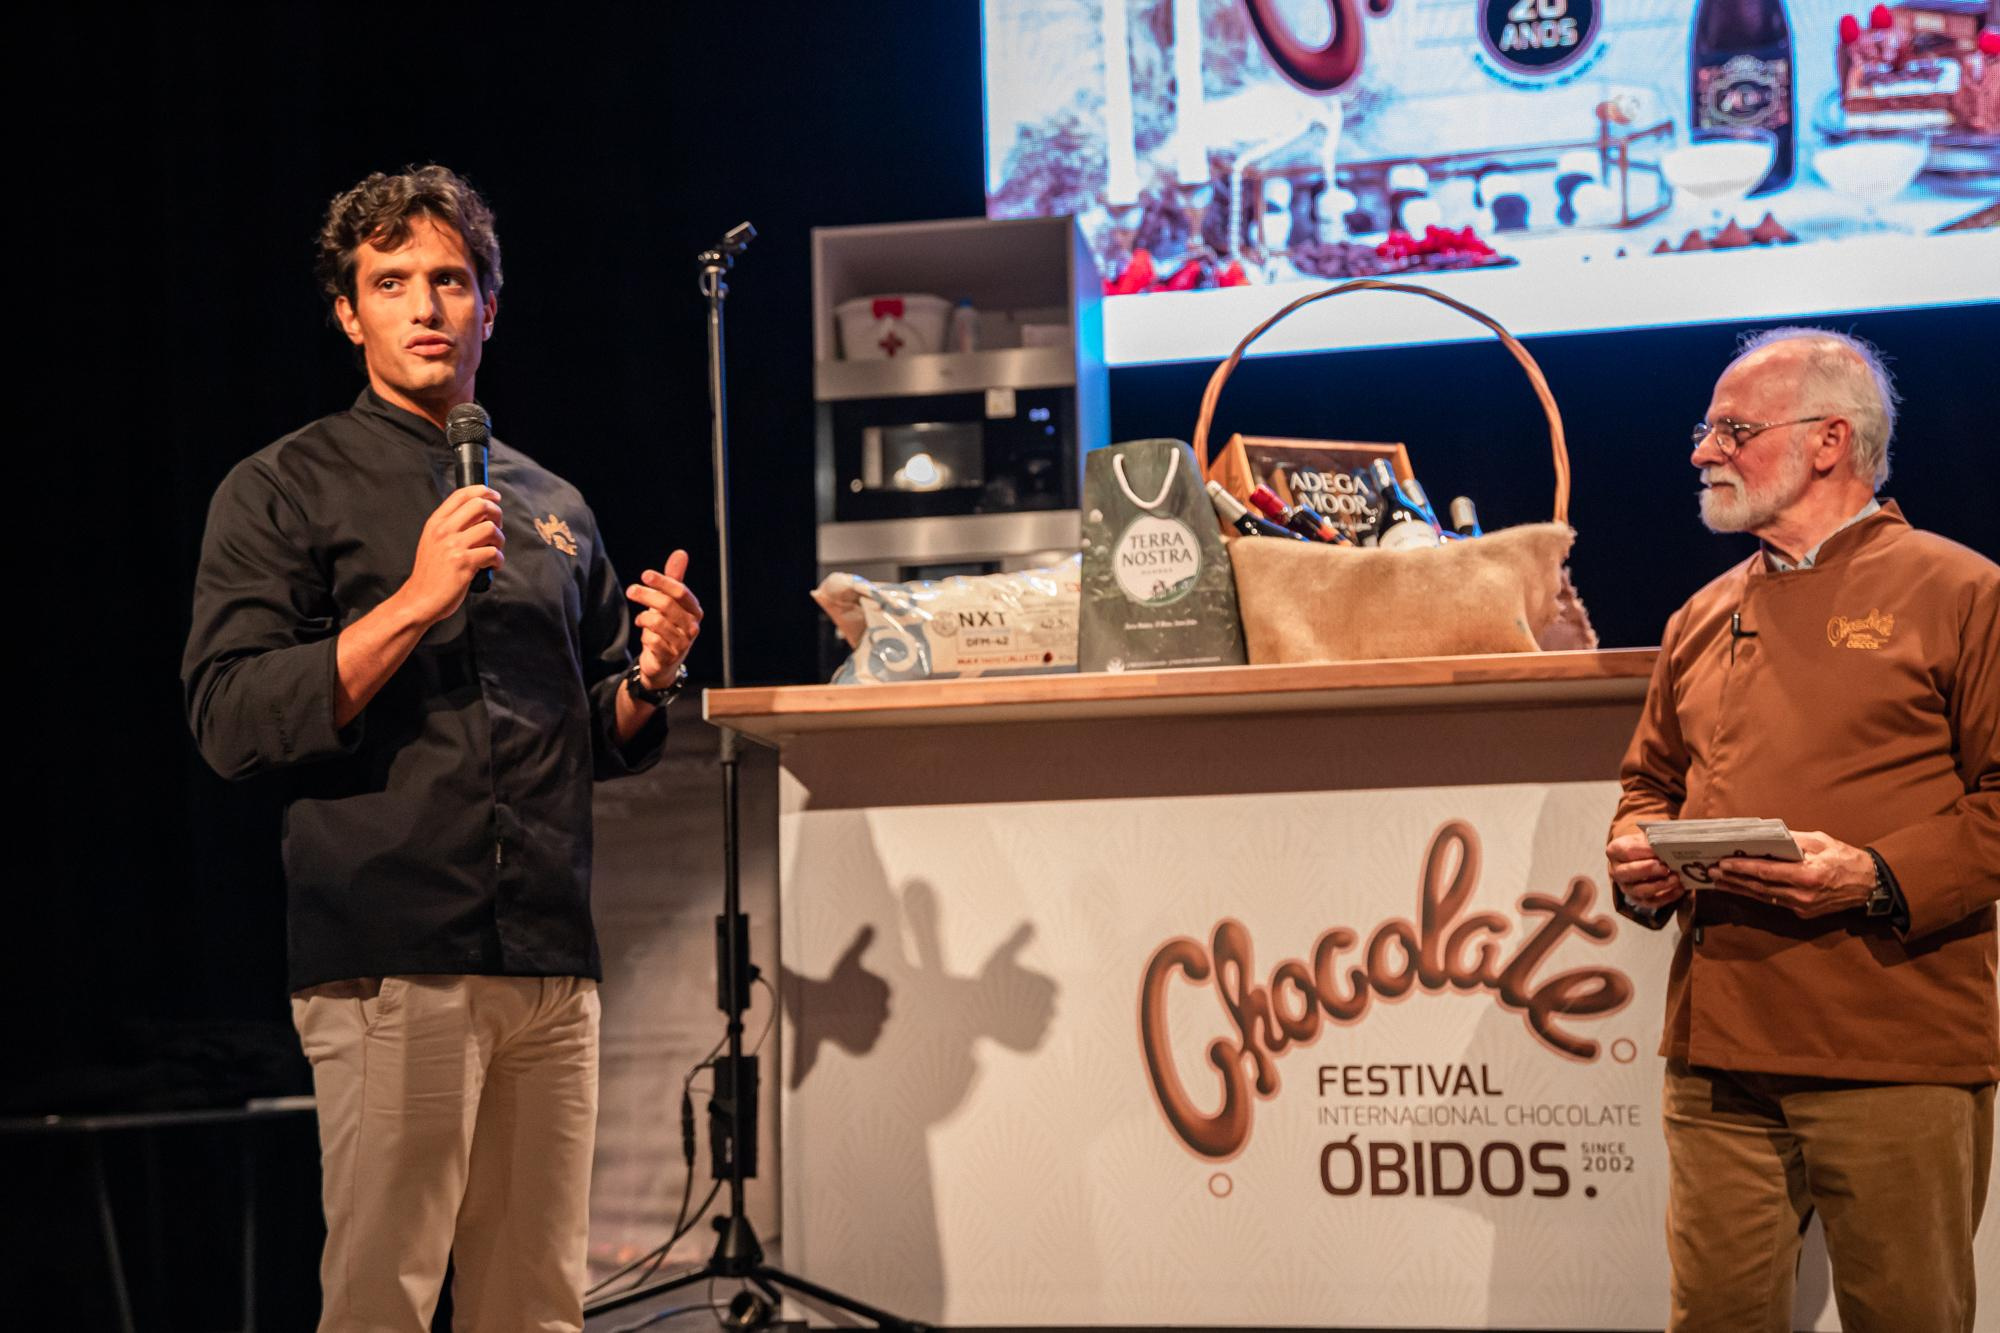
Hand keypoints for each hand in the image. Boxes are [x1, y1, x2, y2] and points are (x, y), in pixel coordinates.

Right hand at [395, 486, 503, 625]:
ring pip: (490, 529)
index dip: (483, 491)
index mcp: (436, 523)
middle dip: (497, 514)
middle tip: (497, 528)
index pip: (462, 494)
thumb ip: (450, 526)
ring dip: (500, 540)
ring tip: (494, 551)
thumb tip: (479, 514)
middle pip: (480, 505)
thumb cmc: (431, 573)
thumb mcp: (432, 542)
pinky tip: (492, 566)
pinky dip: (499, 560)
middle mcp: (444, 531)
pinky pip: (493, 553)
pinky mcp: (464, 563)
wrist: (419, 599)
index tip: (495, 497)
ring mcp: (453, 546)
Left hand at [625, 549, 701, 690]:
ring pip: (657, 622)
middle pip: (667, 605)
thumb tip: (681, 553)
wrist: (664, 662)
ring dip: (643, 618)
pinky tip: (645, 636)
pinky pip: (652, 640)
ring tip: (641, 619)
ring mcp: (682, 644)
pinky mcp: (669, 657)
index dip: (662, 582)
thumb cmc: (668, 626)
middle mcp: (692, 627)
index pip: (680, 591)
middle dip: (646, 595)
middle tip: (631, 590)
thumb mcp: (671, 602)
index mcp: (695, 610)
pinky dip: (645, 635)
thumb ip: (674, 578)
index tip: (645, 575)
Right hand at [1605, 832, 1684, 912]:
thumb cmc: (1645, 845)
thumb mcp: (1646, 836)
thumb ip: (1655, 837)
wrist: (1643, 857)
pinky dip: (1667, 897)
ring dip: (1660, 885)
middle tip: (1666, 867)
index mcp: (1615, 851)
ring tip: (1676, 878)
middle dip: (1648, 870)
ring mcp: (1626, 887)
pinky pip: (1652, 903)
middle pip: (1627, 873)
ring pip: (1639, 891)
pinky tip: (1680, 889)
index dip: (1644, 851)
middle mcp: (1617, 871)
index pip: (1626, 851)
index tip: (1660, 849)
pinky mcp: (1639, 900)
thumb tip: (1671, 840)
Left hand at [1710, 830, 1876, 917]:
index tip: (1722, 863)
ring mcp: (1802, 907)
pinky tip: (1741, 887)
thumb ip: (1791, 840)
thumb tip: (1765, 835)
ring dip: (1739, 888)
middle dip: (1733, 879)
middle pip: (1759, 887)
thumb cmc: (1845, 858)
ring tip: (1718, 881)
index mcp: (1808, 875)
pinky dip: (1755, 893)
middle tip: (1711, 872)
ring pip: (1763, 897)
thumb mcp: (1820, 841)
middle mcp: (1803, 895)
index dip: (1742, 868)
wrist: (1870, 885)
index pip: (1766, 872)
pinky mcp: (1803, 913)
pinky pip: (1774, 901)